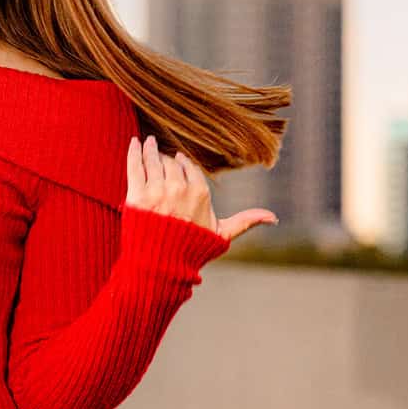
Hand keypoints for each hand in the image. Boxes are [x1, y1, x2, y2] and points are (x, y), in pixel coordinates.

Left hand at [127, 134, 277, 245]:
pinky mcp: (136, 195)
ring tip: (147, 142)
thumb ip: (246, 221)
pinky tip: (133, 142)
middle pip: (170, 162)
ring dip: (150, 148)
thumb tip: (274, 218)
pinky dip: (133, 151)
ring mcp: (157, 190)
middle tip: (159, 151)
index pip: (189, 167)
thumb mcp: (223, 235)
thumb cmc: (193, 251)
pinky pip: (134, 165)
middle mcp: (179, 188)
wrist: (161, 266)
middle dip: (165, 157)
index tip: (178, 159)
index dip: (183, 163)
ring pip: (153, 160)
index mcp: (200, 192)